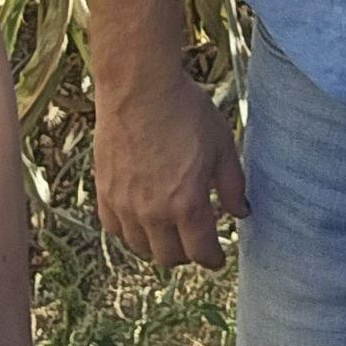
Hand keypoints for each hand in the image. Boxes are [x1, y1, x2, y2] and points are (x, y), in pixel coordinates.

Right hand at [93, 66, 248, 269]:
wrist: (140, 86)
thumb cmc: (186, 111)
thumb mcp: (222, 145)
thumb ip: (232, 185)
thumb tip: (241, 212)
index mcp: (187, 204)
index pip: (200, 252)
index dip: (213, 260)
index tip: (218, 258)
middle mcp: (153, 213)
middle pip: (169, 257)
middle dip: (187, 254)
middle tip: (195, 242)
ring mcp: (125, 205)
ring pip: (140, 247)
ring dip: (157, 244)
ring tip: (169, 230)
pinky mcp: (104, 192)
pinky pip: (115, 229)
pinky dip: (129, 230)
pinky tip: (141, 217)